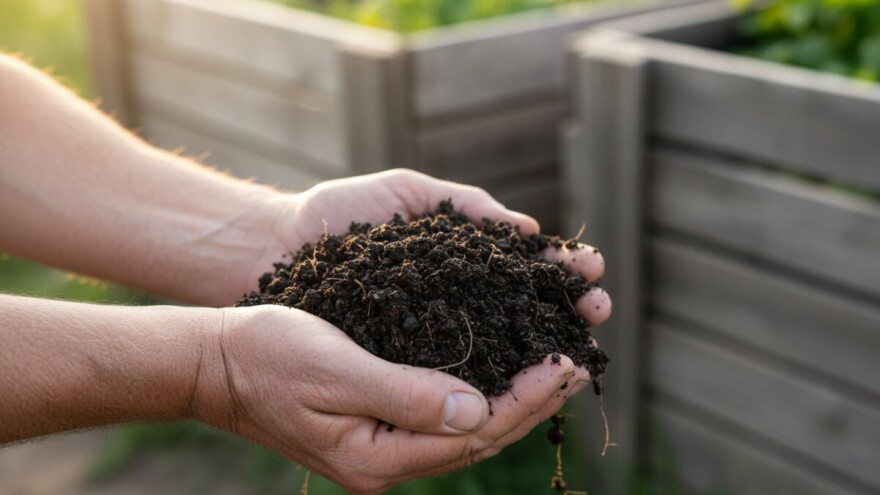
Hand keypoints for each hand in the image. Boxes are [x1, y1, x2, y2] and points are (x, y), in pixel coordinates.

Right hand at [198, 169, 610, 492]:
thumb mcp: (336, 372)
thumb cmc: (268, 357)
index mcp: (377, 457)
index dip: (526, 399)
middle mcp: (386, 461)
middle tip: (579, 360)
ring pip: (466, 427)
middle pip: (479, 437)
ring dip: (515, 396)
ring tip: (557, 364)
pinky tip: (502, 368)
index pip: (474, 435)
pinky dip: (481, 389)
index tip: (566, 362)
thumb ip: (406, 396)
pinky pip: (444, 412)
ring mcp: (382, 445)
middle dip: (534, 400)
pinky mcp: (378, 421)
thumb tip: (478, 412)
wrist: (217, 362)